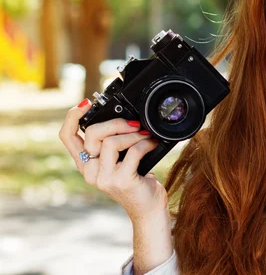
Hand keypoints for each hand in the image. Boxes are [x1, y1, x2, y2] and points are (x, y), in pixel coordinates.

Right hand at [58, 99, 168, 220]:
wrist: (148, 209)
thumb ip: (112, 144)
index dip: (72, 117)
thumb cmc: (136, 180)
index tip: (86, 104)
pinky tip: (152, 145)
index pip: (67, 137)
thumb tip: (122, 118)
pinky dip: (146, 144)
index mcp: (86, 164)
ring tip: (146, 136)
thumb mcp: (119, 160)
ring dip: (134, 134)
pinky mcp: (122, 181)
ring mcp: (104, 178)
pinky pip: (133, 151)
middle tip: (135, 124)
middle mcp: (90, 172)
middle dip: (116, 123)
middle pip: (93, 133)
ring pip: (112, 142)